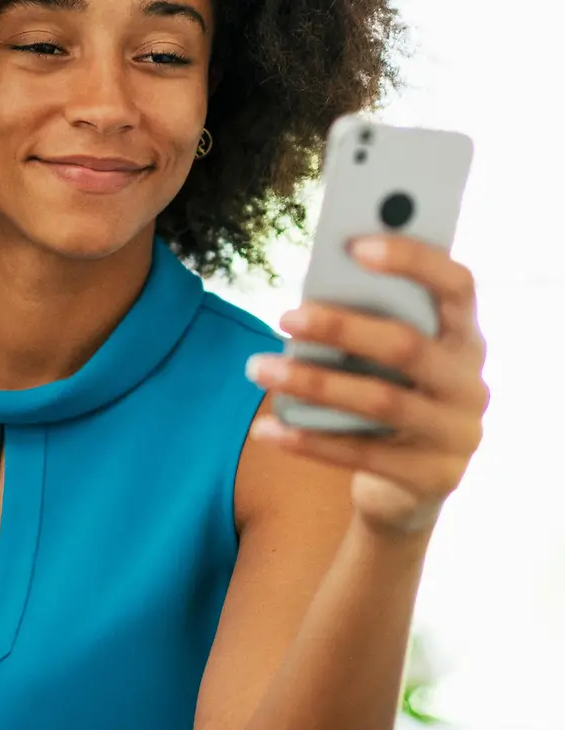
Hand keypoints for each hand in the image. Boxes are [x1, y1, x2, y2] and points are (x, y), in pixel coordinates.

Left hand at [243, 235, 488, 535]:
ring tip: (258, 368)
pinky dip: (307, 440)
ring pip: (380, 401)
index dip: (412, 260)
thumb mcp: (389, 360)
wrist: (410, 486)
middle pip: (407, 346)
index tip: (353, 244)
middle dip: (342, 328)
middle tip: (283, 316)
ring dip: (312, 383)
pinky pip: (360, 455)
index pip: (457, 285)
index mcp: (465, 337)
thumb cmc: (389, 396)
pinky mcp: (431, 477)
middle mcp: (471, 382)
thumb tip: (310, 296)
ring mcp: (456, 433)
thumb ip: (371, 325)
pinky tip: (264, 429)